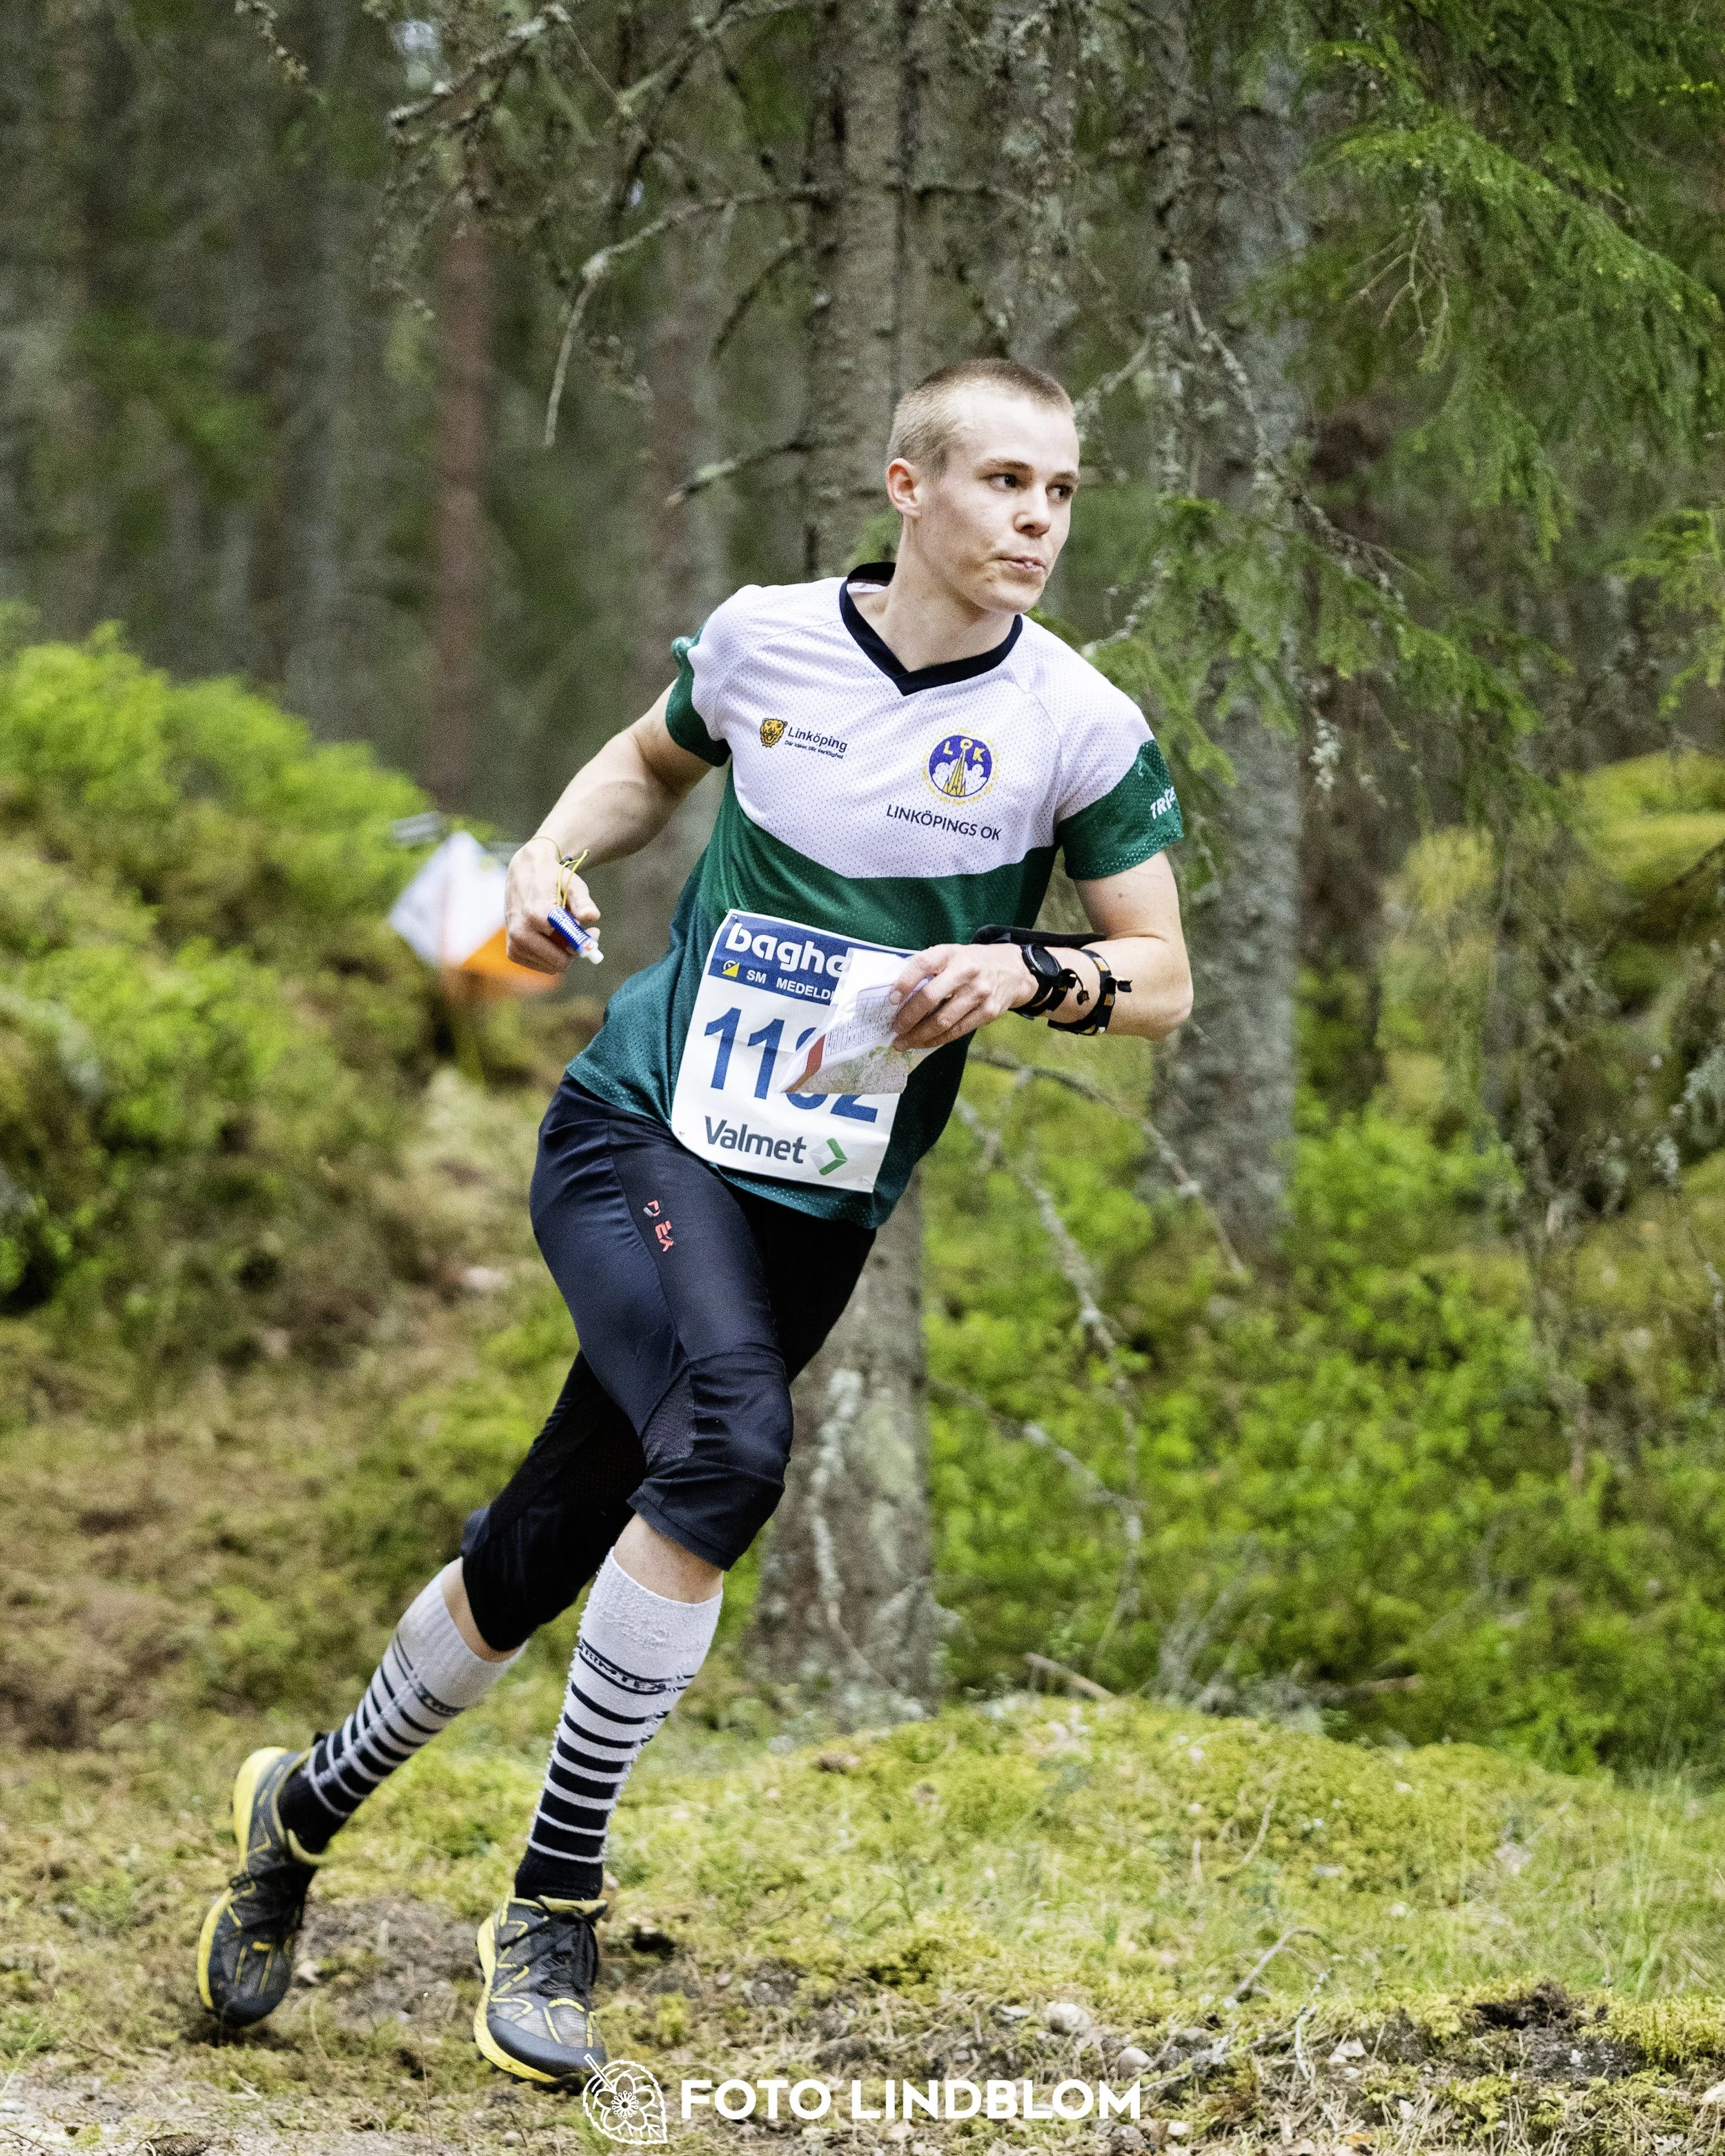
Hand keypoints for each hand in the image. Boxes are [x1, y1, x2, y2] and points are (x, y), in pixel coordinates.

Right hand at [505, 837, 599, 974]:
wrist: (524, 873)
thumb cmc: (552, 879)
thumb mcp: (572, 884)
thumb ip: (583, 902)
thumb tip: (592, 917)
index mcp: (536, 915)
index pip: (566, 947)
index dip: (583, 943)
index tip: (594, 931)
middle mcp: (521, 932)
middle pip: (560, 962)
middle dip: (574, 950)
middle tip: (582, 931)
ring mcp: (514, 944)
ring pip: (552, 966)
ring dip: (562, 952)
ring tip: (564, 930)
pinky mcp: (512, 952)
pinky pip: (542, 965)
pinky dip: (550, 955)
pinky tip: (551, 936)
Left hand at [886, 941, 1032, 1049]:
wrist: (1012, 969)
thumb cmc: (971, 963)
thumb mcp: (951, 954)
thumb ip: (929, 969)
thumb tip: (898, 997)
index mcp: (951, 953)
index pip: (923, 964)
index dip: (904, 982)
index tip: (891, 999)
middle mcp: (966, 971)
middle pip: (930, 997)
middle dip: (908, 1017)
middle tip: (894, 1029)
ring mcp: (979, 993)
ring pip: (943, 1021)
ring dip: (919, 1035)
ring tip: (903, 1042)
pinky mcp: (988, 1012)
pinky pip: (957, 1031)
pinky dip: (937, 1040)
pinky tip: (924, 1042)